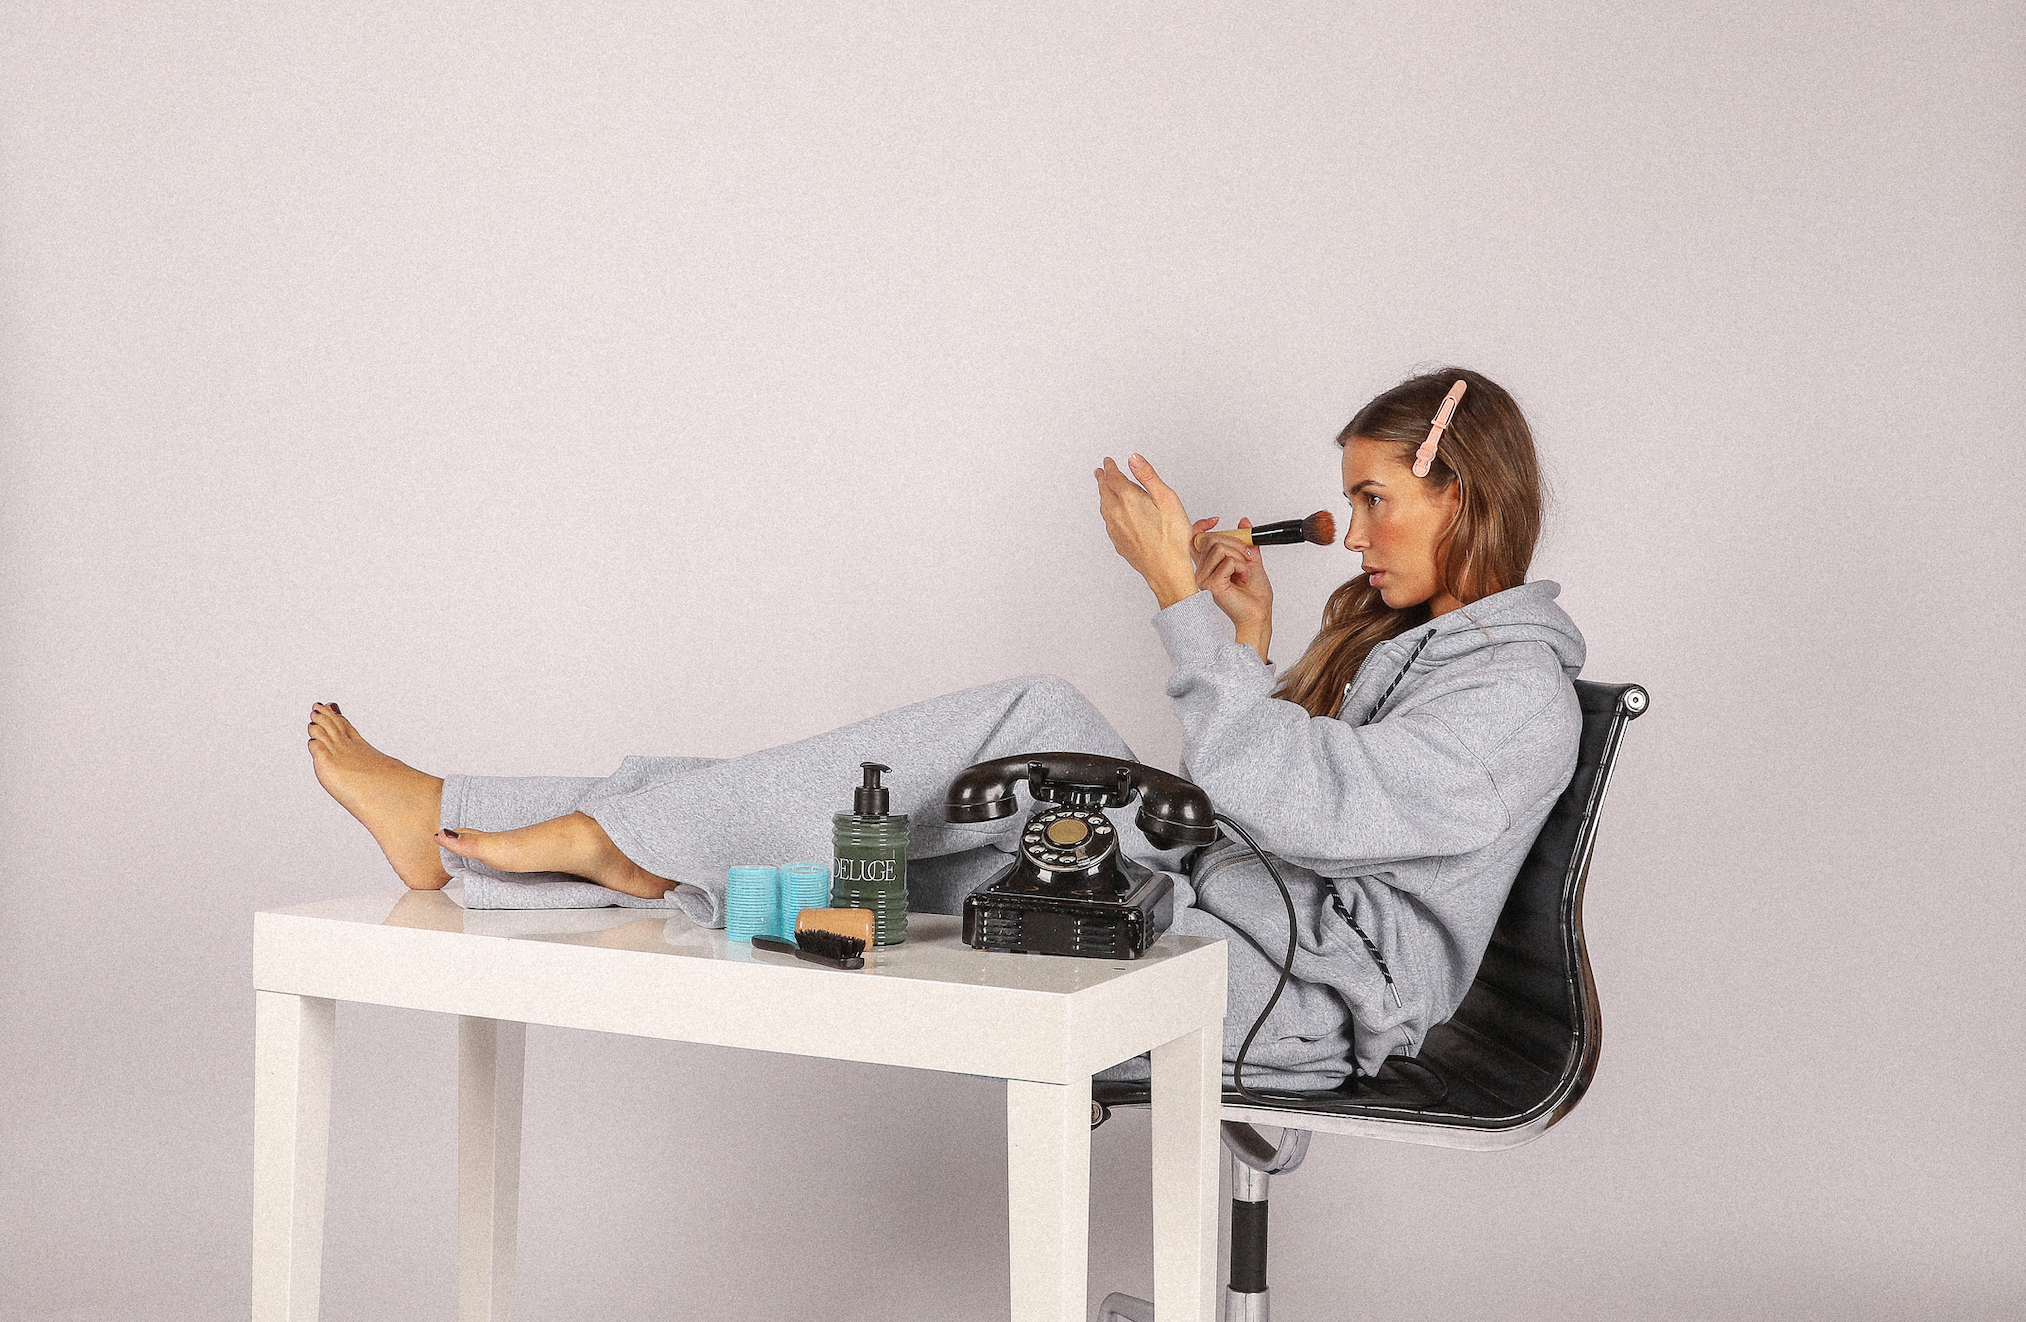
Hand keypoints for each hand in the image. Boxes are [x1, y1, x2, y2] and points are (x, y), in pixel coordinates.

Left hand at [1094, 454, 1198, 607]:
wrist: (1167, 570)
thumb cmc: (1172, 537)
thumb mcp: (1167, 499)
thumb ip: (1148, 476)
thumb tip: (1133, 459)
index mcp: (1129, 499)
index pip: (1113, 477)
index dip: (1110, 467)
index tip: (1108, 461)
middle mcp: (1117, 513)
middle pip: (1105, 491)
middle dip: (1103, 479)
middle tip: (1100, 471)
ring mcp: (1115, 529)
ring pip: (1104, 507)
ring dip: (1103, 495)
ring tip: (1104, 489)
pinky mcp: (1118, 542)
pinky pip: (1108, 521)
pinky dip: (1107, 511)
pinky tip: (1112, 513)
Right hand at [1191, 517, 1273, 661]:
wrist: (1259, 612)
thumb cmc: (1254, 594)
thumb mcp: (1251, 560)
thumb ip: (1245, 541)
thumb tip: (1244, 522)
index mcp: (1208, 565)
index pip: (1194, 539)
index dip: (1202, 526)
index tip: (1216, 520)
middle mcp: (1202, 571)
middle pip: (1212, 539)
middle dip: (1236, 544)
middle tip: (1247, 558)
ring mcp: (1204, 579)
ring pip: (1220, 549)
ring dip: (1240, 558)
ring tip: (1245, 572)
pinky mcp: (1211, 584)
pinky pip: (1228, 562)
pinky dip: (1242, 567)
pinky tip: (1243, 578)